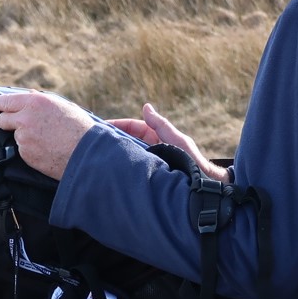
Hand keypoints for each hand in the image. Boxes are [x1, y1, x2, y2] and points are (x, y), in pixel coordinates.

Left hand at [0, 90, 95, 180]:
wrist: (87, 153)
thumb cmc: (80, 128)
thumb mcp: (63, 106)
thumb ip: (42, 100)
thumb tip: (29, 95)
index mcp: (35, 102)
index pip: (5, 101)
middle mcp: (25, 118)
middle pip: (3, 119)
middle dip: (8, 122)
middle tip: (20, 125)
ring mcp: (24, 137)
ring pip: (16, 136)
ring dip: (25, 137)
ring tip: (45, 140)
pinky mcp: (25, 154)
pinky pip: (23, 150)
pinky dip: (31, 150)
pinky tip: (46, 150)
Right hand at [107, 103, 227, 180]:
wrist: (203, 190)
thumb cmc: (193, 164)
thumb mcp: (178, 142)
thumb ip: (161, 126)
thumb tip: (145, 107)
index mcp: (159, 138)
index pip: (135, 127)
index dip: (120, 125)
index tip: (102, 127)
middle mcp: (153, 150)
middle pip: (129, 141)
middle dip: (114, 139)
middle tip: (93, 141)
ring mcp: (150, 163)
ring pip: (129, 155)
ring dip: (117, 154)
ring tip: (98, 156)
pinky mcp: (148, 177)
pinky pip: (132, 170)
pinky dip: (122, 168)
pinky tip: (110, 172)